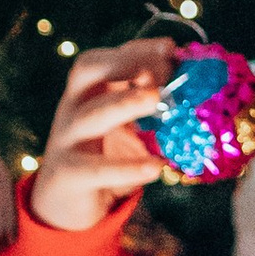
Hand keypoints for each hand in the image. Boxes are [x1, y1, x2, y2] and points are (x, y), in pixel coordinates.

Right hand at [30, 38, 176, 234]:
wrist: (63, 205)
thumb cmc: (103, 155)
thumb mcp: (124, 126)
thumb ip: (149, 104)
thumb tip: (192, 82)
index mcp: (87, 92)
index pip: (106, 58)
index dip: (136, 50)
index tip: (170, 50)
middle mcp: (73, 108)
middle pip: (86, 71)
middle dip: (123, 63)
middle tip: (158, 73)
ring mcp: (66, 140)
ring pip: (90, 115)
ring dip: (124, 103)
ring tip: (156, 100)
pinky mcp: (67, 174)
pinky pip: (94, 169)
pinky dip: (126, 167)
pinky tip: (156, 166)